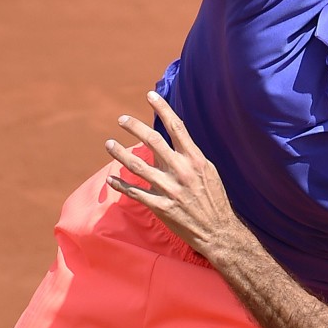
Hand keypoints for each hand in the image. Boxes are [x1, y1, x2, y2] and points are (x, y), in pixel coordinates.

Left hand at [105, 91, 242, 256]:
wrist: (218, 231)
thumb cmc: (213, 199)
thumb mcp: (207, 171)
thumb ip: (188, 154)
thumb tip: (173, 137)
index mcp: (195, 159)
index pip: (176, 126)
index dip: (162, 108)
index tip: (150, 95)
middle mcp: (182, 170)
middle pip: (153, 141)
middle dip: (134, 126)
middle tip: (121, 119)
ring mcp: (170, 189)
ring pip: (138, 166)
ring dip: (120, 153)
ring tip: (109, 143)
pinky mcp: (161, 207)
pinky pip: (135, 192)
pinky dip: (120, 185)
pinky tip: (110, 179)